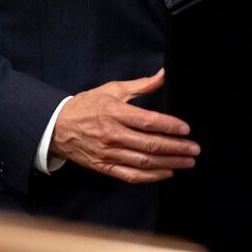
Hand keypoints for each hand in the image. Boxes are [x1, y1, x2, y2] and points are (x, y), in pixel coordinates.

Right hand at [50, 69, 199, 182]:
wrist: (57, 127)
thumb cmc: (86, 105)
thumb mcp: (112, 89)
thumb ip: (140, 85)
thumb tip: (163, 75)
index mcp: (114, 112)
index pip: (148, 121)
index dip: (170, 126)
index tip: (186, 129)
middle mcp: (112, 134)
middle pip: (150, 144)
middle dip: (176, 148)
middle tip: (195, 149)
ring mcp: (108, 153)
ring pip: (144, 162)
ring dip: (169, 163)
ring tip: (187, 162)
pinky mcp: (104, 167)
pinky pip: (131, 175)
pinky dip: (151, 176)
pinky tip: (166, 173)